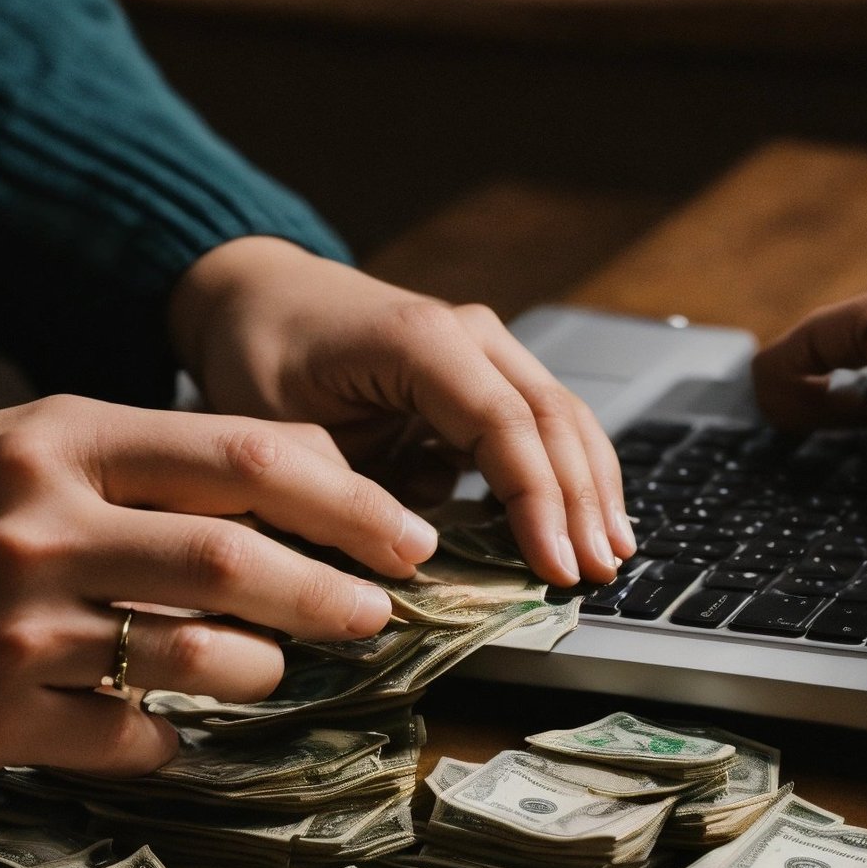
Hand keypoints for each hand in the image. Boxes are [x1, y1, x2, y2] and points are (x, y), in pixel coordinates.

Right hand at [0, 397, 434, 785]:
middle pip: (241, 561)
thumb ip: (133, 461)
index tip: (406, 532)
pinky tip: (167, 728)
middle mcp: (44, 526)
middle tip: (379, 612)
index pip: (245, 456)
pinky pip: (129, 739)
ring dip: (258, 671)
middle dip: (336, 593)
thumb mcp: (7, 446)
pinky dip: (170, 738)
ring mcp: (16, 627)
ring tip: (266, 669)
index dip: (347, 499)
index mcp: (57, 439)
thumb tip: (281, 483)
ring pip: (199, 659)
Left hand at [170, 239, 631, 584]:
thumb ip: (346, 493)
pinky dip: (568, 472)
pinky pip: (542, 422)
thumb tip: (411, 563)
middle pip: (551, 421)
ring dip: (591, 488)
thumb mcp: (281, 430)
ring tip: (610, 555)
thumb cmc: (259, 355)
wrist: (256, 294)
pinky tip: (585, 521)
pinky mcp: (484, 373)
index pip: (505, 425)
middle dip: (580, 503)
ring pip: (563, 417)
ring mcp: (485, 347)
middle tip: (597, 573)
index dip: (538, 502)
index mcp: (421, 341)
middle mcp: (470, 333)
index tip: (555, 567)